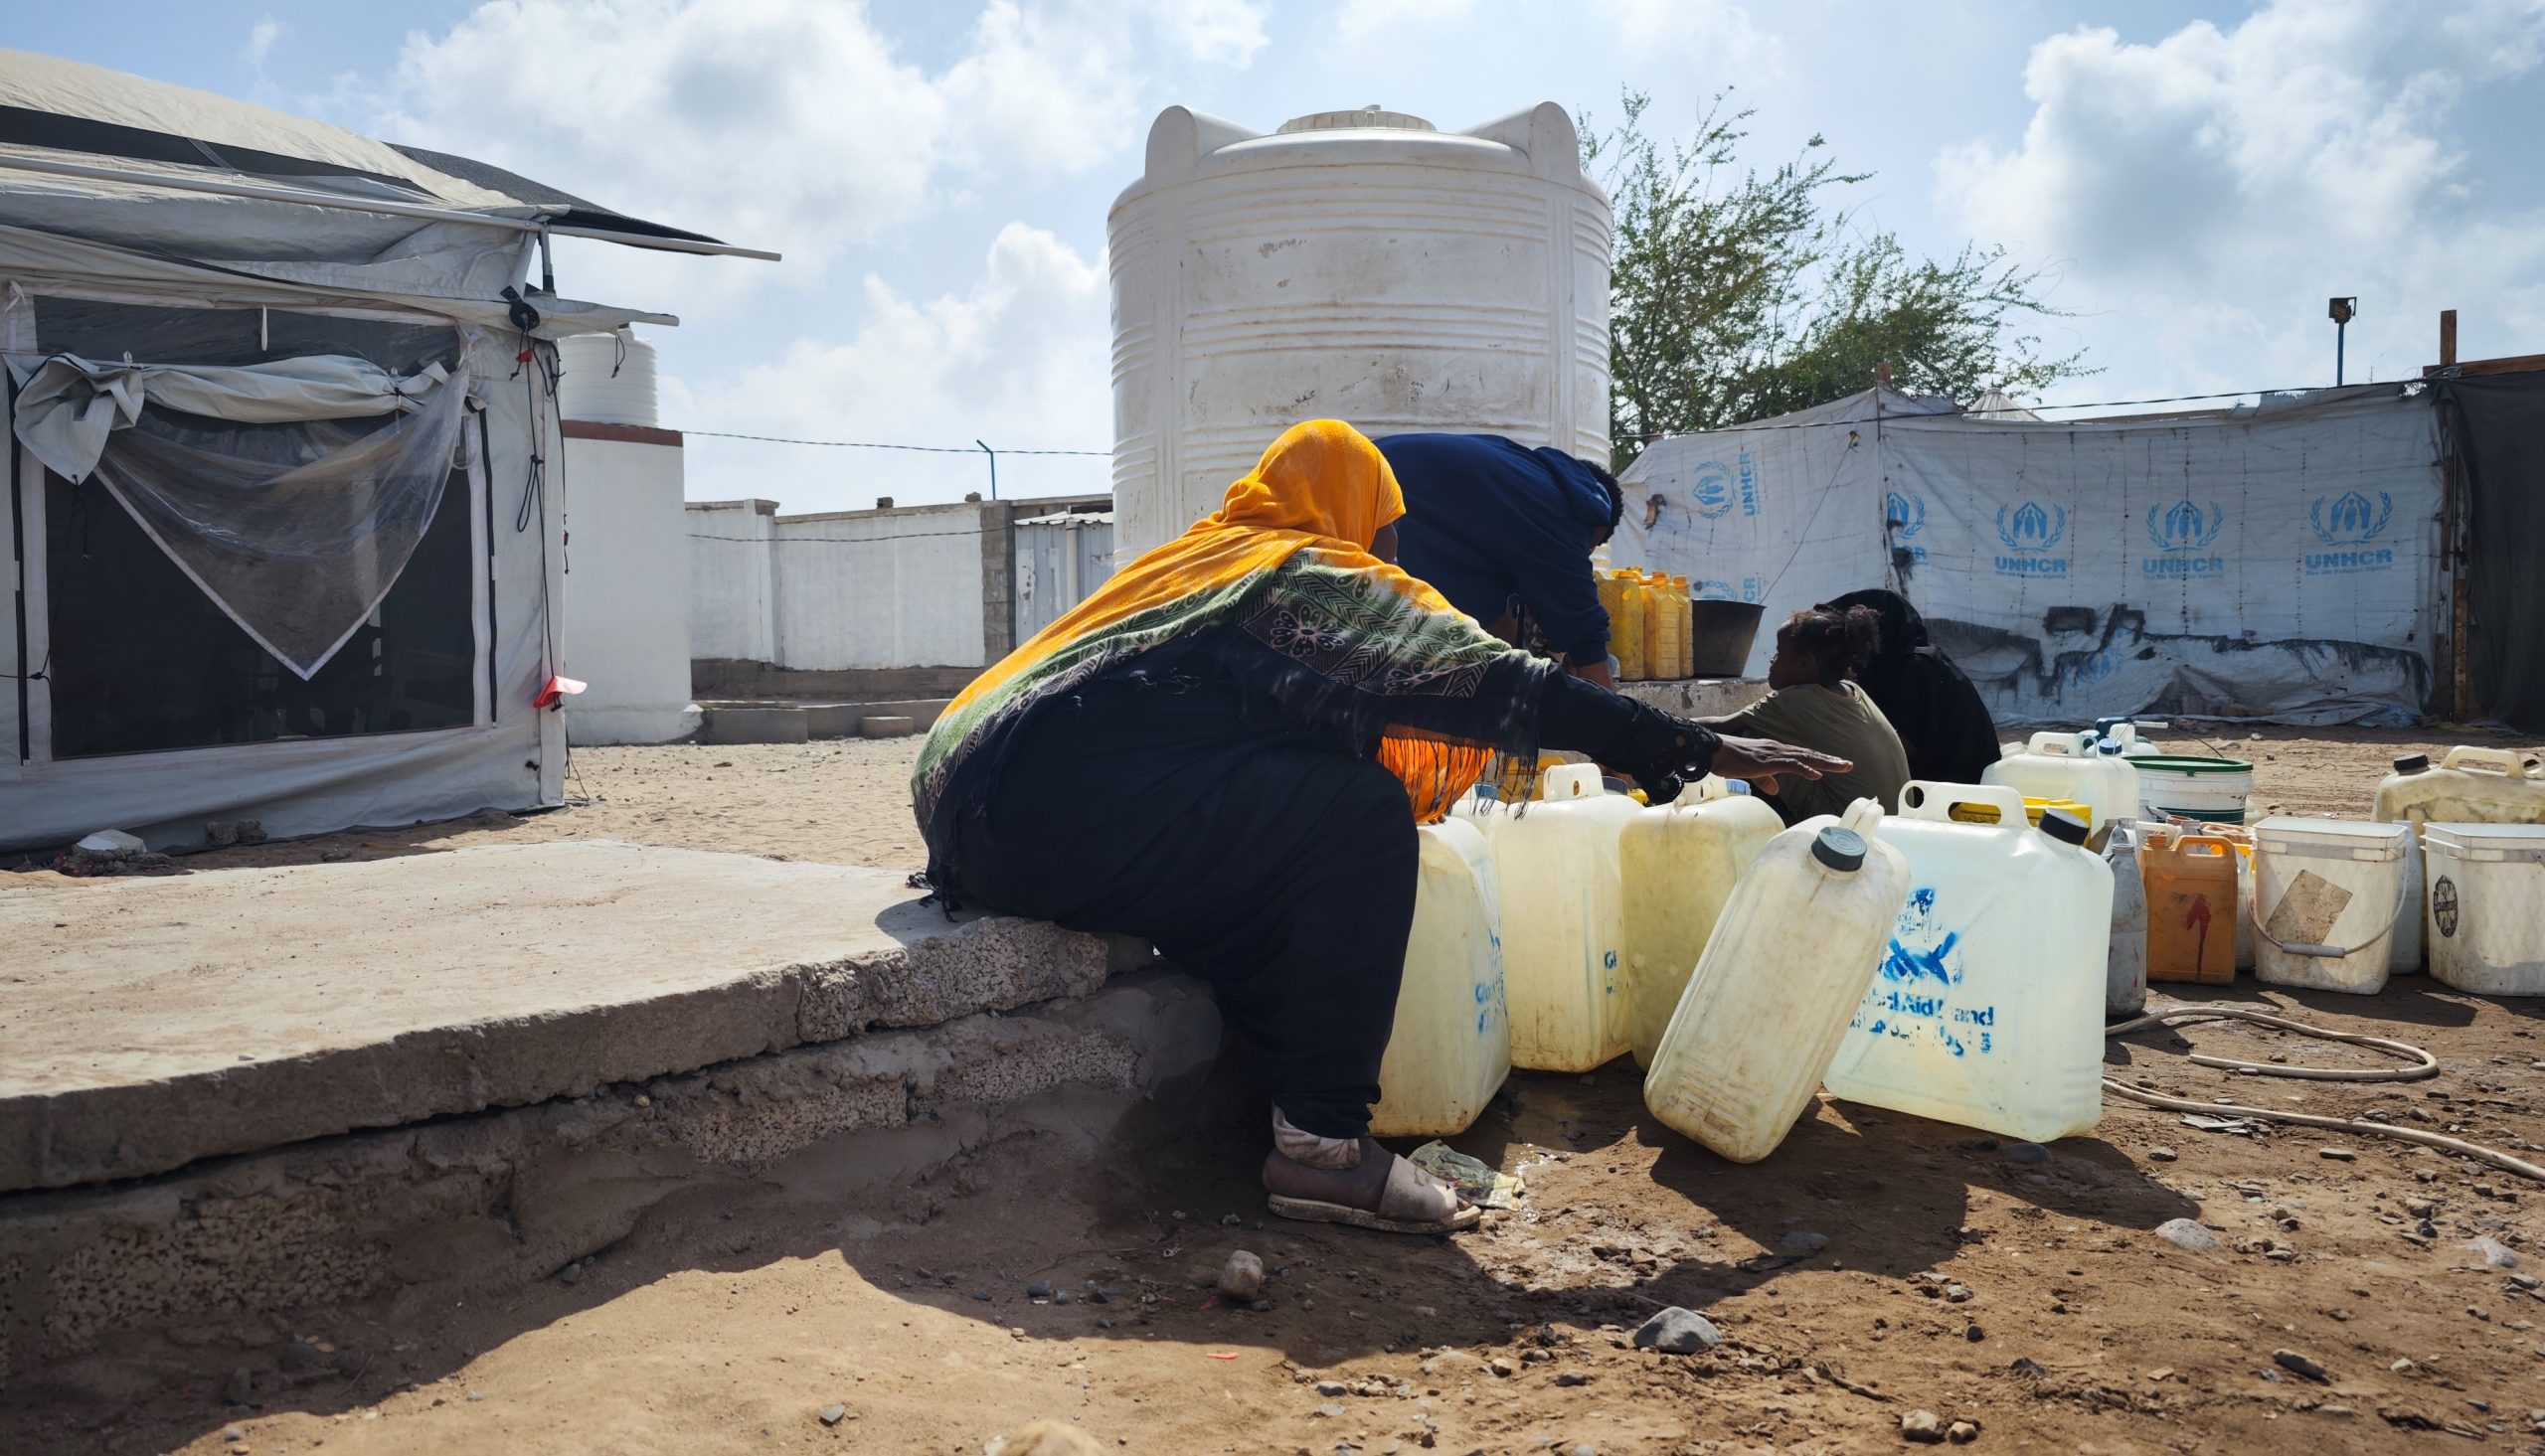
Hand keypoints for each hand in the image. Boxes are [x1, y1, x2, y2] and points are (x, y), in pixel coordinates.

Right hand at [1710, 735, 1850, 783]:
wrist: (1715, 751)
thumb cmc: (1730, 760)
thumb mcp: (1752, 772)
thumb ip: (1766, 780)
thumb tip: (1776, 789)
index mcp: (1776, 752)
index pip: (1803, 756)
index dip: (1820, 760)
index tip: (1837, 764)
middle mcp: (1779, 749)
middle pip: (1810, 755)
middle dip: (1830, 760)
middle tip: (1849, 765)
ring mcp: (1774, 754)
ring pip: (1805, 758)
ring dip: (1825, 763)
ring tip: (1842, 766)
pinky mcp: (1768, 761)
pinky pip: (1790, 765)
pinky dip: (1805, 769)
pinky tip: (1817, 775)